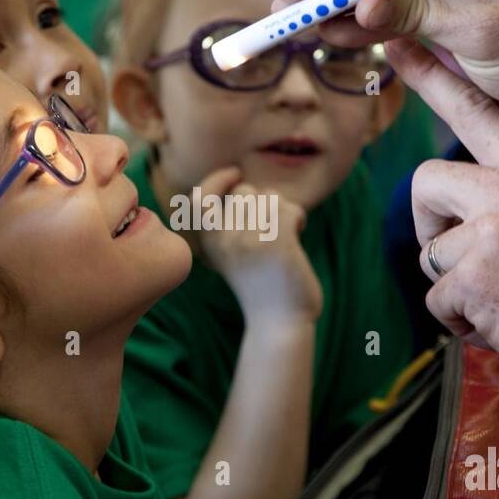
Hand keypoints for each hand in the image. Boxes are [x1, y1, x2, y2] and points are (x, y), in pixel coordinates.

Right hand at [195, 166, 322, 322]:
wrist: (279, 323)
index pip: (201, 197)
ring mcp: (250, 240)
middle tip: (272, 226)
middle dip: (262, 201)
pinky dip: (298, 219)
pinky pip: (290, 209)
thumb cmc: (259, 286)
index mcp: (209, 243)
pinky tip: (297, 236)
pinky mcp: (277, 243)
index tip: (235, 174)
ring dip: (282, 211)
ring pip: (270, 198)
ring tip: (283, 236)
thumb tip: (239, 182)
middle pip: (244, 191)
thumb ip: (228, 224)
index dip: (217, 180)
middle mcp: (224, 240)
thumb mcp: (231, 255)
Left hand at [402, 39, 498, 397]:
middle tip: (462, 257)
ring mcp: (490, 231)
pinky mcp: (473, 276)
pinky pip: (435, 297)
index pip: (474, 109)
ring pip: (430, 250)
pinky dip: (460, 319)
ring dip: (454, 283)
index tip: (397, 43)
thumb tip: (465, 194)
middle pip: (425, 181)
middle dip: (430, 224)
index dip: (431, 78)